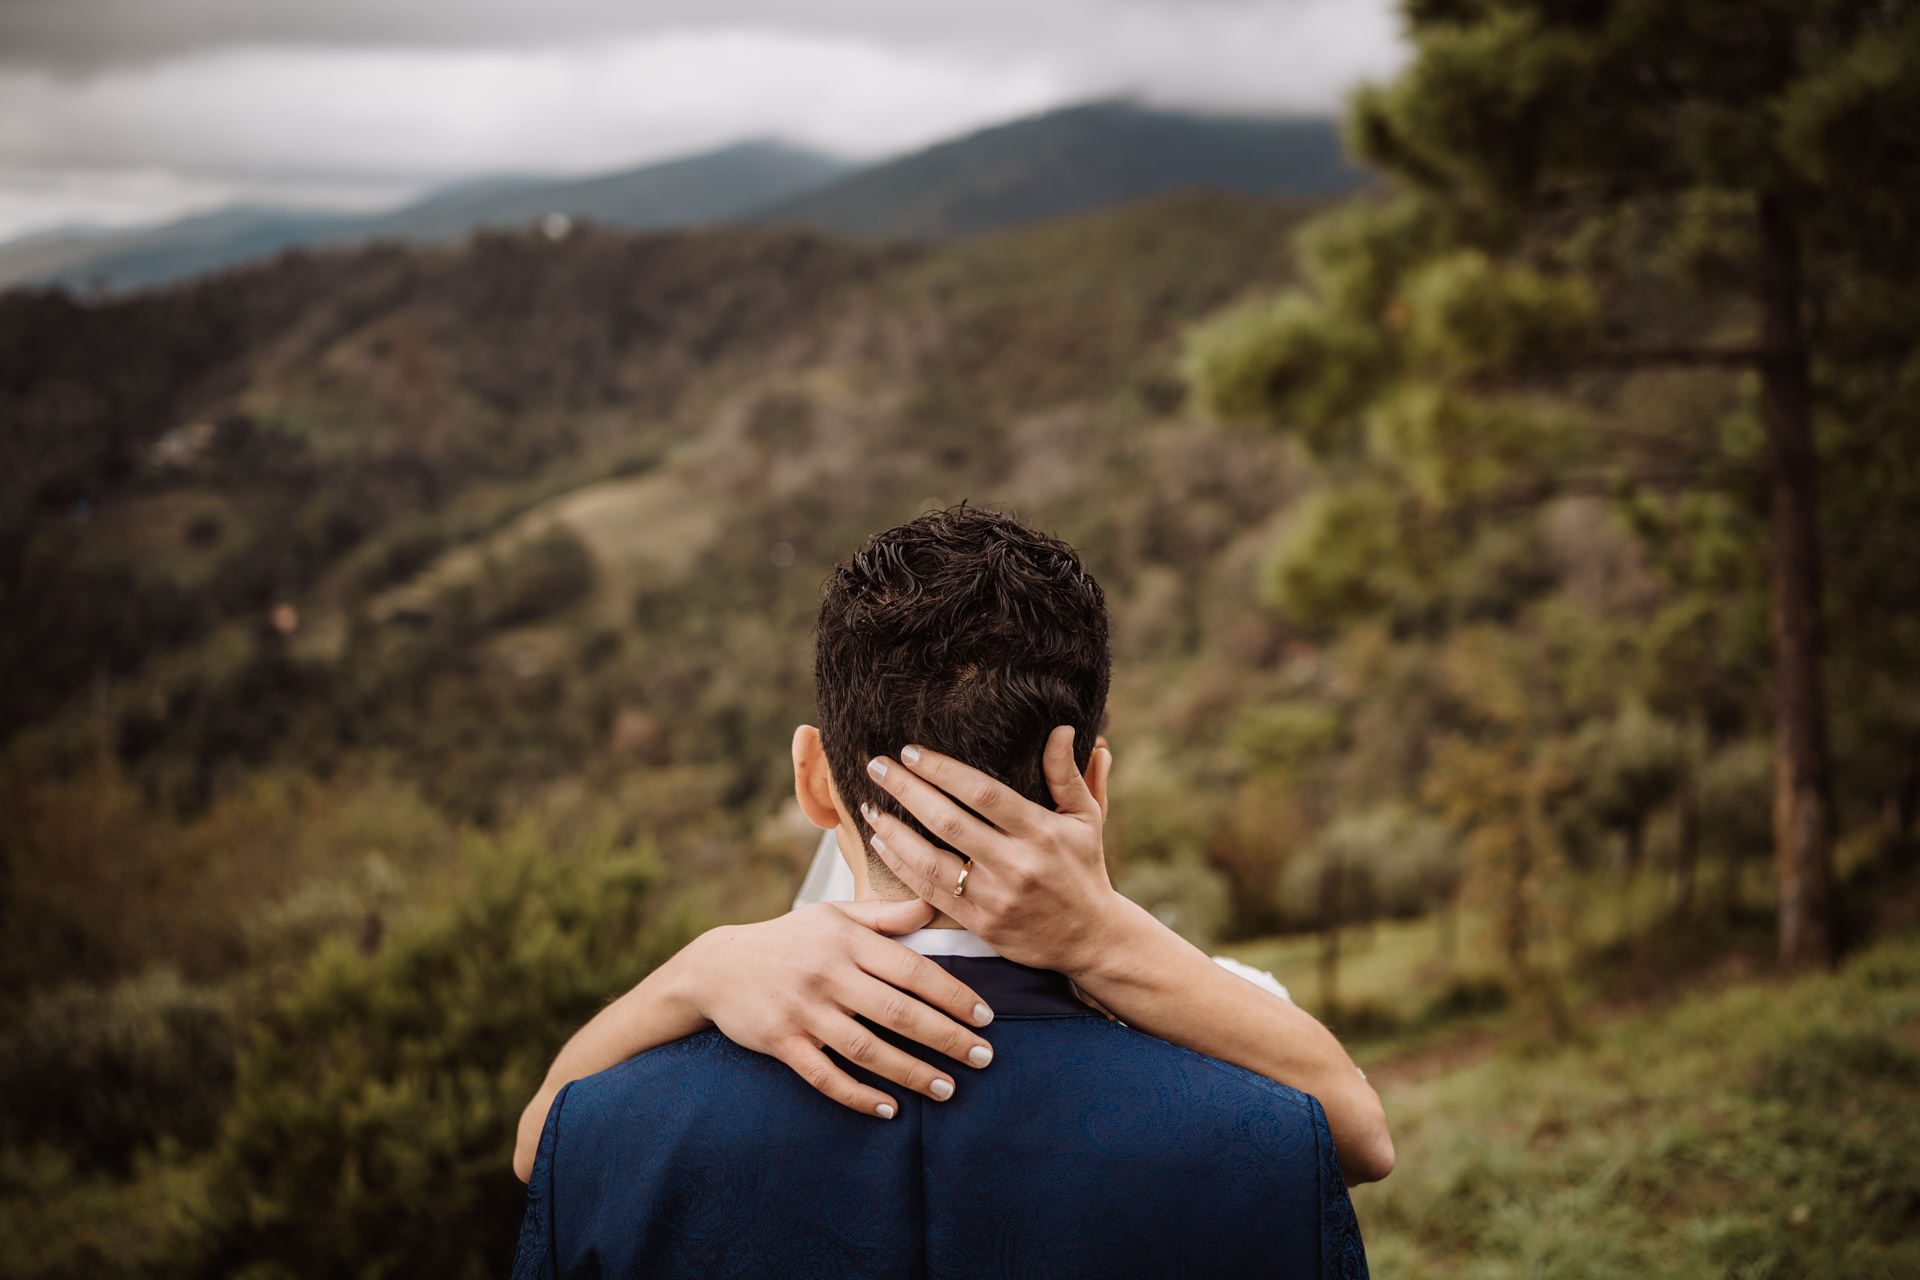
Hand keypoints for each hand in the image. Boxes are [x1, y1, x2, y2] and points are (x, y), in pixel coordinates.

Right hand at [688, 898, 997, 1117]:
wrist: (719, 966)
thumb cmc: (789, 939)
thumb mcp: (834, 916)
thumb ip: (886, 916)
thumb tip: (934, 904)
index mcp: (847, 941)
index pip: (912, 969)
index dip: (953, 994)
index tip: (985, 1016)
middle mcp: (828, 975)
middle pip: (898, 1012)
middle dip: (946, 1037)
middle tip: (984, 1057)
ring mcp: (804, 1012)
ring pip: (867, 1049)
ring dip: (911, 1072)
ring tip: (948, 1088)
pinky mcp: (782, 1043)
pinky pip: (826, 1077)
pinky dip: (860, 1096)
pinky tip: (890, 1109)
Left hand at [860, 725, 1126, 974]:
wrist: (1090, 938)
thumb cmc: (1084, 867)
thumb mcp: (1086, 818)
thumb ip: (1067, 774)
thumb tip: (1061, 728)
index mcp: (1041, 832)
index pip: (983, 793)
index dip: (942, 770)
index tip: (910, 750)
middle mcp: (1016, 865)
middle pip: (949, 822)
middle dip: (907, 790)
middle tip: (876, 765)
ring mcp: (995, 898)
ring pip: (931, 861)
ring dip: (894, 832)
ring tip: (870, 806)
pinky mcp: (979, 924)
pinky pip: (930, 893)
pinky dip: (901, 867)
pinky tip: (882, 844)